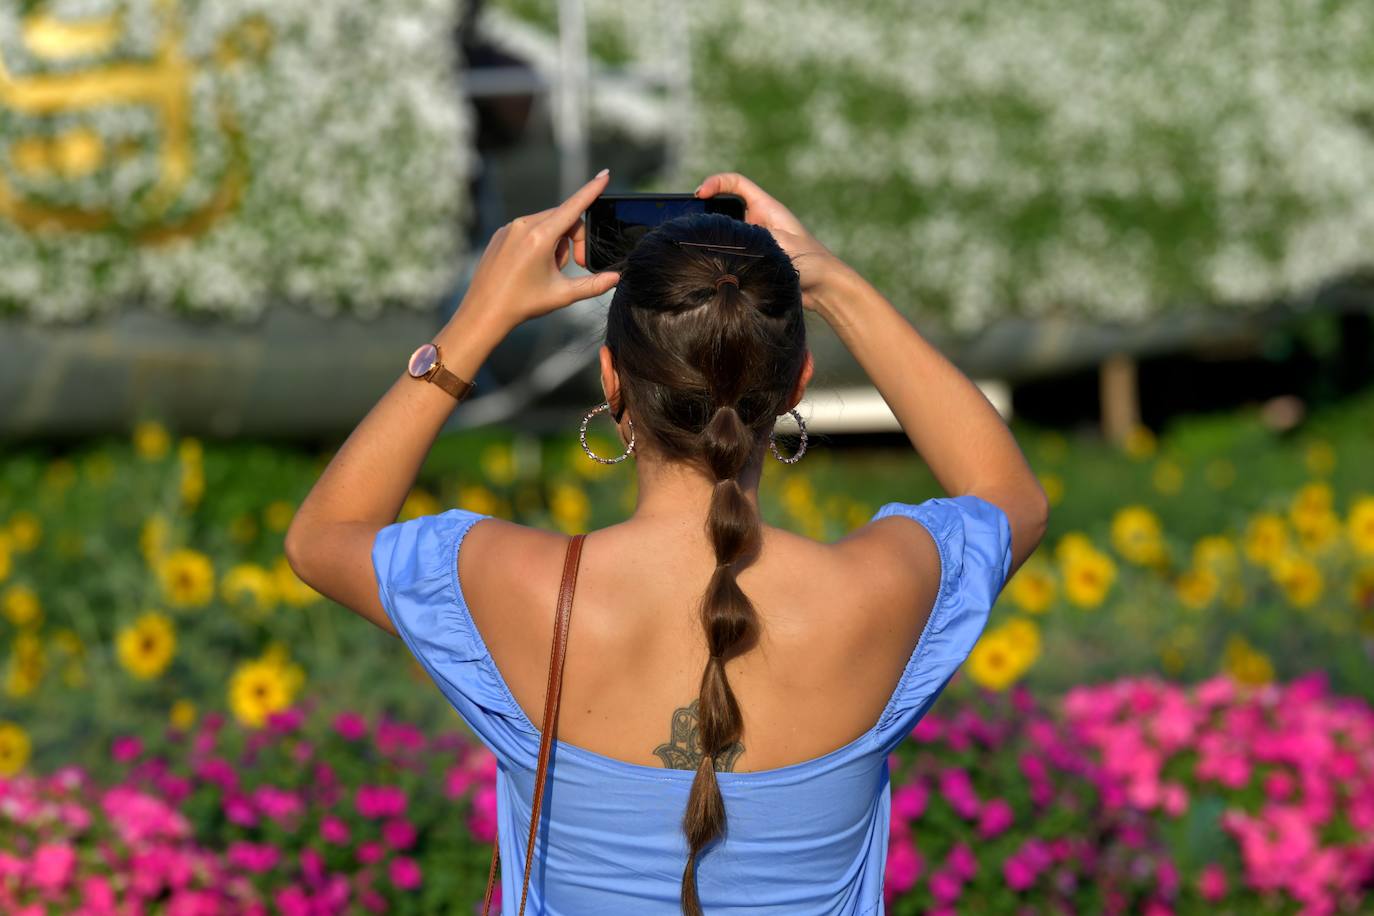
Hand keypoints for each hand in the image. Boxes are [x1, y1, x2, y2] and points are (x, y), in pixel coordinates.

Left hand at [457, 169, 620, 330]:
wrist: (483, 313)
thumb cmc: (523, 304)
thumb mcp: (563, 295)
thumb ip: (593, 285)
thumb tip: (616, 278)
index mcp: (540, 236)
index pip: (574, 206)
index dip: (592, 190)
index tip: (605, 174)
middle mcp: (523, 225)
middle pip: (563, 219)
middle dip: (574, 239)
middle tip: (574, 266)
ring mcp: (509, 228)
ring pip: (546, 224)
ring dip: (556, 244)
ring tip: (547, 271)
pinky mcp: (500, 234)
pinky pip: (528, 229)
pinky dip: (538, 244)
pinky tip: (530, 268)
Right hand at [695, 172, 856, 312]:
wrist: (825, 290)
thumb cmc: (812, 263)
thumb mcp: (780, 245)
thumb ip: (754, 240)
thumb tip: (723, 241)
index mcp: (767, 209)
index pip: (737, 184)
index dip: (716, 183)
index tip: (700, 193)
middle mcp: (759, 222)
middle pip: (725, 209)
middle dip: (707, 214)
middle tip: (690, 223)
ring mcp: (755, 241)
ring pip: (726, 234)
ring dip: (713, 238)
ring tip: (697, 246)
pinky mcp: (754, 260)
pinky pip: (731, 253)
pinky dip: (719, 257)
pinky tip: (710, 267)